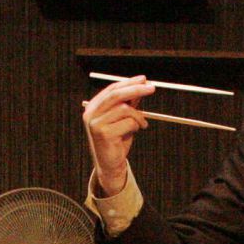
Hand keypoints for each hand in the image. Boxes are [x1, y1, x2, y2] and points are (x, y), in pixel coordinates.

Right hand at [82, 76, 155, 195]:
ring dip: (139, 116)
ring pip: (125, 109)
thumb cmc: (117, 140)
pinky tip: (135, 132)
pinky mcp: (104, 134)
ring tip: (142, 124)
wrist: (110, 164)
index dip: (128, 82)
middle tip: (152, 88)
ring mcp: (95, 124)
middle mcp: (91, 113)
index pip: (112, 89)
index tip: (143, 79)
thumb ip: (128, 103)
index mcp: (93, 107)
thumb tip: (141, 86)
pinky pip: (128, 123)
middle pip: (116, 95)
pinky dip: (136, 126)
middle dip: (136, 89)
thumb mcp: (122, 118)